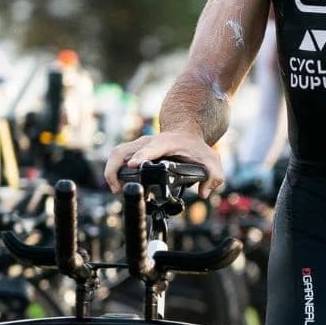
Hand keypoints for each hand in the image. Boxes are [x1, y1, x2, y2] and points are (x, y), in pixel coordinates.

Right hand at [105, 128, 224, 196]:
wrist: (186, 132)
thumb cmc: (196, 147)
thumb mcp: (211, 159)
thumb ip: (214, 175)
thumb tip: (203, 192)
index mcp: (165, 143)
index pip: (150, 149)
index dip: (141, 157)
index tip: (133, 166)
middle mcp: (148, 142)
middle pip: (123, 151)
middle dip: (114, 168)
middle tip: (117, 188)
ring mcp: (139, 145)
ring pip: (117, 153)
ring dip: (111, 171)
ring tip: (115, 189)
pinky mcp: (134, 150)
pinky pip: (118, 157)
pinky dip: (113, 170)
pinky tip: (117, 185)